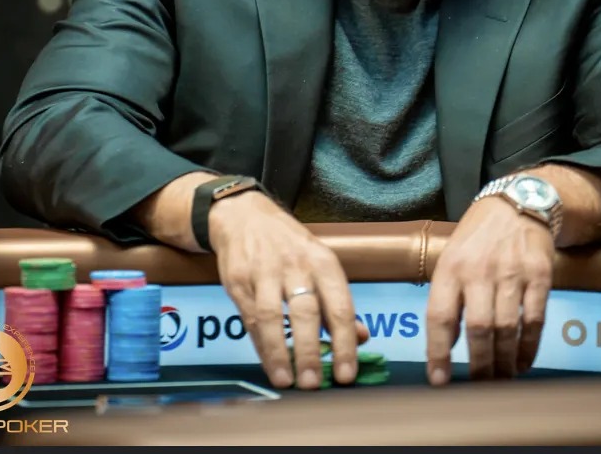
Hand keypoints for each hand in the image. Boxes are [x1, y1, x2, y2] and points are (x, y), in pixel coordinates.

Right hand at [208, 193, 368, 389]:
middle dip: (310, 351)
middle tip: (313, 383)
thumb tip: (362, 337)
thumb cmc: (290, 247)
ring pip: (271, 317)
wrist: (245, 216)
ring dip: (280, 353)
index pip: (340, 306)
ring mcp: (264, 272)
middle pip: (305, 312)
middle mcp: (296, 266)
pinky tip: (269, 364)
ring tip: (287, 381)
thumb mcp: (321, 264)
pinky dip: (260, 345)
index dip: (345, 342)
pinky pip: (250, 318)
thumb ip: (339, 302)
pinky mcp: (238, 280)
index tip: (346, 374)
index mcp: (323, 262)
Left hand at [425, 197, 553, 384]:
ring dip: (505, 361)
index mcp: (451, 268)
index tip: (439, 380)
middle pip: (479, 328)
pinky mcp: (540, 275)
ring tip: (501, 379)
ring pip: (508, 328)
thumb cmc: (477, 239)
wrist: (518, 203)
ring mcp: (513, 273)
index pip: (440, 316)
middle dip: (479, 365)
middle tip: (480, 387)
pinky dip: (529, 347)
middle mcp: (480, 270)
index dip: (438, 352)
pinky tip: (523, 362)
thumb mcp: (451, 257)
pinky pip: (535, 320)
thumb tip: (445, 345)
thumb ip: (448, 297)